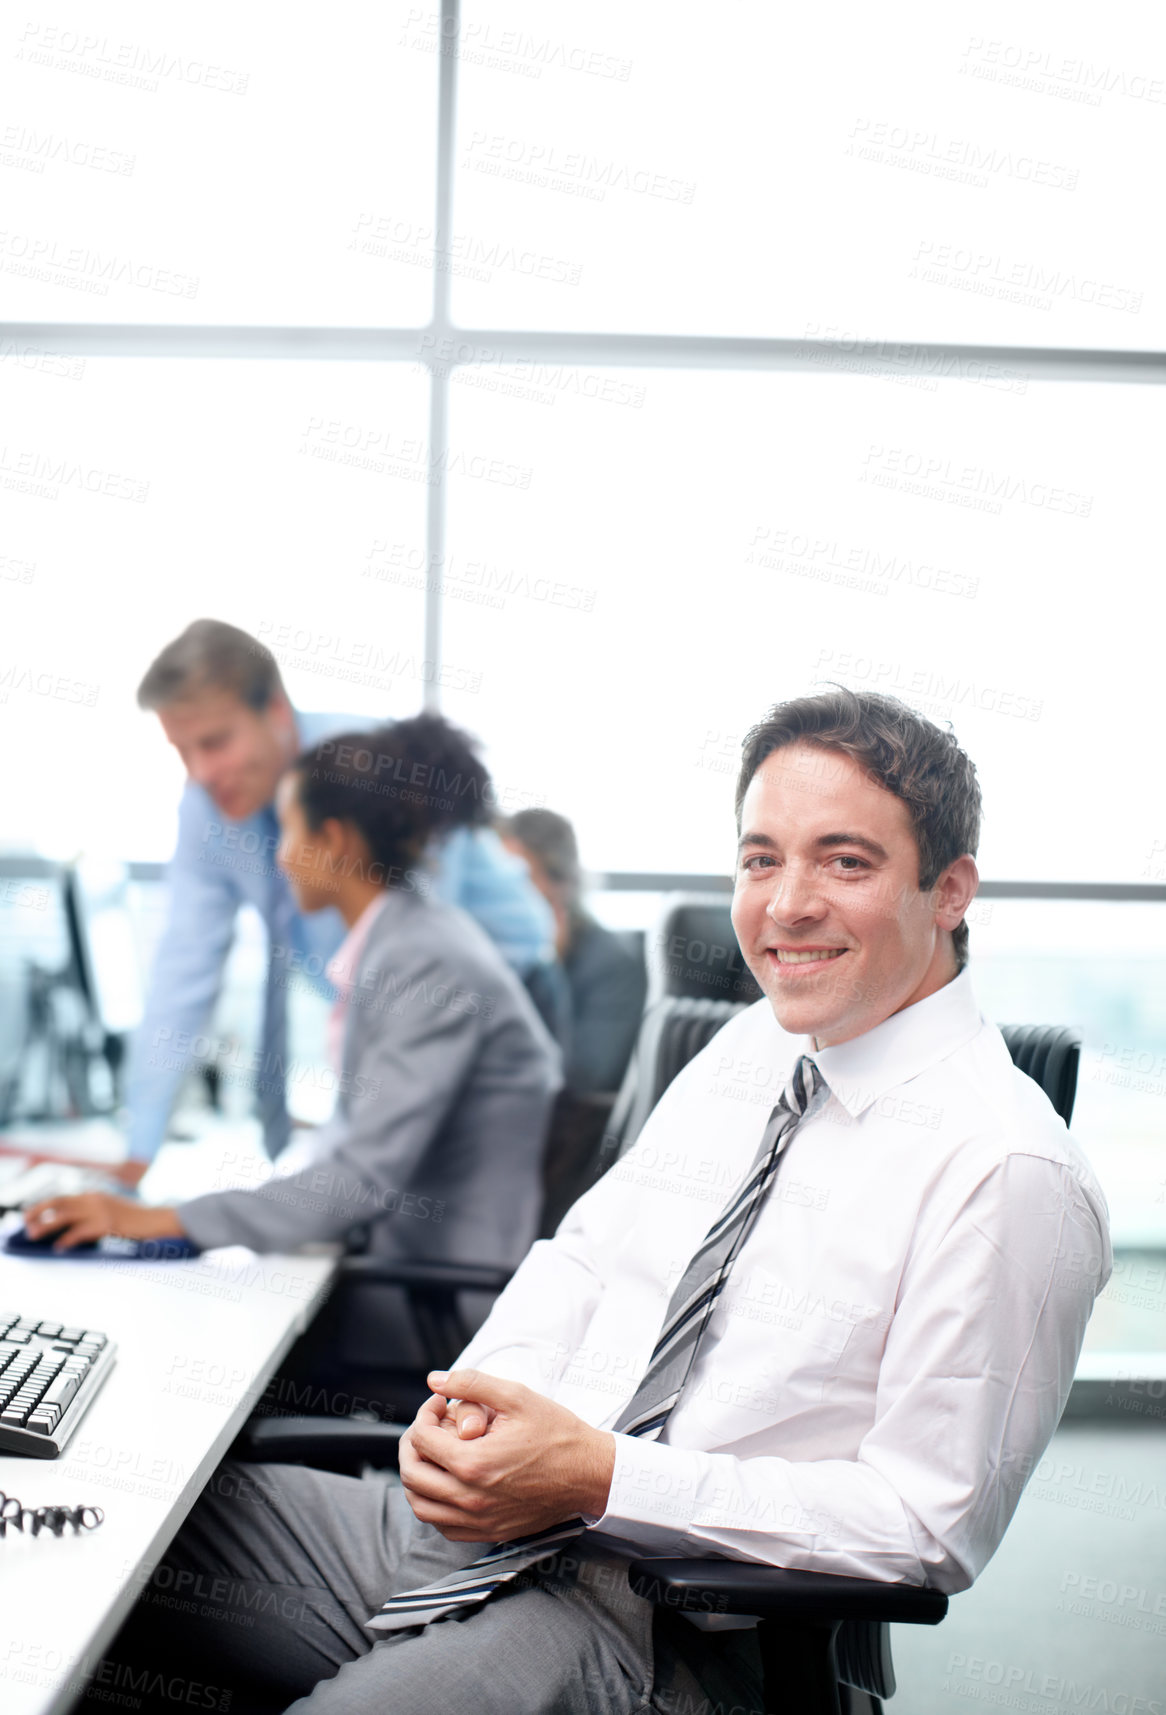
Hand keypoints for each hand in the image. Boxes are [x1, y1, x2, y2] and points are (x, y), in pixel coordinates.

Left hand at [22, 1194, 185, 1251]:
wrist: (160, 1221)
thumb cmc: (138, 1222)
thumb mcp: (113, 1212)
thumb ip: (94, 1214)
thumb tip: (71, 1228)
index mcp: (96, 1195)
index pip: (63, 1197)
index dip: (44, 1205)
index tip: (31, 1213)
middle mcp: (96, 1199)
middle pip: (59, 1203)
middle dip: (38, 1212)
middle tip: (26, 1222)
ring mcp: (101, 1211)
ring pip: (65, 1216)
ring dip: (46, 1226)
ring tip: (34, 1235)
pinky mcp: (108, 1224)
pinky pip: (80, 1232)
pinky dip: (67, 1239)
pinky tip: (60, 1247)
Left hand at [398, 1368, 615, 1542]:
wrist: (589, 1473)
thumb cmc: (557, 1433)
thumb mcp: (517, 1396)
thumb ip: (472, 1383)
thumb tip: (435, 1380)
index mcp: (474, 1463)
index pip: (421, 1439)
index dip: (424, 1414)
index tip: (440, 1404)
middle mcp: (470, 1498)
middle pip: (412, 1475)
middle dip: (412, 1445)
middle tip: (428, 1427)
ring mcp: (479, 1520)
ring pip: (421, 1506)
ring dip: (417, 1477)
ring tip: (432, 1454)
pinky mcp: (488, 1532)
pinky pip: (442, 1526)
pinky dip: (433, 1505)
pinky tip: (446, 1483)